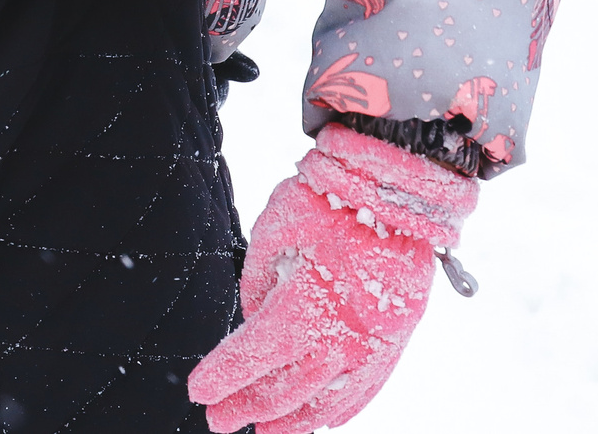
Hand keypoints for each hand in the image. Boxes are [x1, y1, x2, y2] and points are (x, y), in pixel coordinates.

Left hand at [186, 124, 478, 433]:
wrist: (398, 187)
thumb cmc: (328, 200)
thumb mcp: (273, 232)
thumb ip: (258, 286)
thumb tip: (254, 323)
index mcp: (304, 305)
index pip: (252, 356)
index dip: (222, 377)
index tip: (199, 391)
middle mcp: (341, 336)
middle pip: (285, 389)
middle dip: (247, 406)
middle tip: (218, 419)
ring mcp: (374, 344)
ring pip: (326, 400)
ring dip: (293, 422)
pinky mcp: (397, 340)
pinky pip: (365, 389)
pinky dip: (340, 409)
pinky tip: (321, 421)